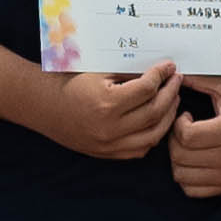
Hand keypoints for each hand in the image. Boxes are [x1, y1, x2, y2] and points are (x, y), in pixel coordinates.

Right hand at [33, 61, 183, 162]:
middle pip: (155, 112)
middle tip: (176, 80)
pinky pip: (140, 150)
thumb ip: (128, 73)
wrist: (44, 106)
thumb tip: (158, 70)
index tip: (169, 67)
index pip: (147, 89)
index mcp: (106, 103)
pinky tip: (158, 121)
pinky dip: (153, 136)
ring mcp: (109, 144)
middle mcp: (110, 128)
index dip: (161, 75)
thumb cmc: (69, 82)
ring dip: (168, 116)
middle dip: (170, 94)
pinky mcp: (107, 154)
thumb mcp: (98, 71)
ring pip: (153, 135)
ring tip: (172, 100)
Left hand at [168, 82, 220, 200]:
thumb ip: (200, 81)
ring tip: (187, 146)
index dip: (178, 124)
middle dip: (174, 140)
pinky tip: (193, 161)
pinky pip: (193, 190)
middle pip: (180, 157)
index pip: (186, 136)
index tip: (186, 116)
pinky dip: (186, 177)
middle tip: (183, 130)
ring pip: (182, 176)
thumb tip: (176, 76)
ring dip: (177, 160)